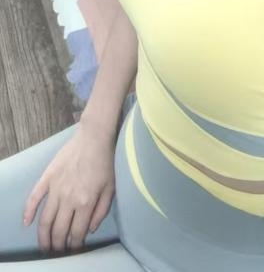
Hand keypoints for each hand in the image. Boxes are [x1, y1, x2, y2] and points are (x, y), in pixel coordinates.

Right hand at [23, 121, 115, 252]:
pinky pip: (34, 198)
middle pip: (59, 230)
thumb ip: (101, 211)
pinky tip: (27, 223)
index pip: (77, 232)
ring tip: (44, 245)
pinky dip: (28, 212)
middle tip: (57, 251)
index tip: (74, 249)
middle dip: (58, 245)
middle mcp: (68, 199)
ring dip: (43, 236)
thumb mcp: (110, 188)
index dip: (74, 245)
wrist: (94, 137)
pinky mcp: (47, 177)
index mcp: (85, 202)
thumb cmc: (105, 162)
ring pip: (45, 219)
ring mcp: (55, 188)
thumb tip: (90, 229)